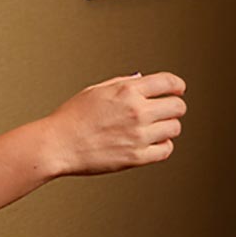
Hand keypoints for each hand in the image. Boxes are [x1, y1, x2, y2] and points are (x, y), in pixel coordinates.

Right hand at [44, 71, 186, 176]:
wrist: (57, 144)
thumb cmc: (70, 118)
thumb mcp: (94, 91)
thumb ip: (121, 84)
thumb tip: (141, 80)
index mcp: (127, 91)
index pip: (169, 82)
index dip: (177, 85)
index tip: (176, 90)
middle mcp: (137, 112)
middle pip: (178, 106)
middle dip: (172, 107)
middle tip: (164, 111)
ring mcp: (139, 135)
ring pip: (174, 128)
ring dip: (166, 127)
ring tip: (151, 129)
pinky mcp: (137, 157)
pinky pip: (166, 150)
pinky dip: (161, 146)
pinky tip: (148, 143)